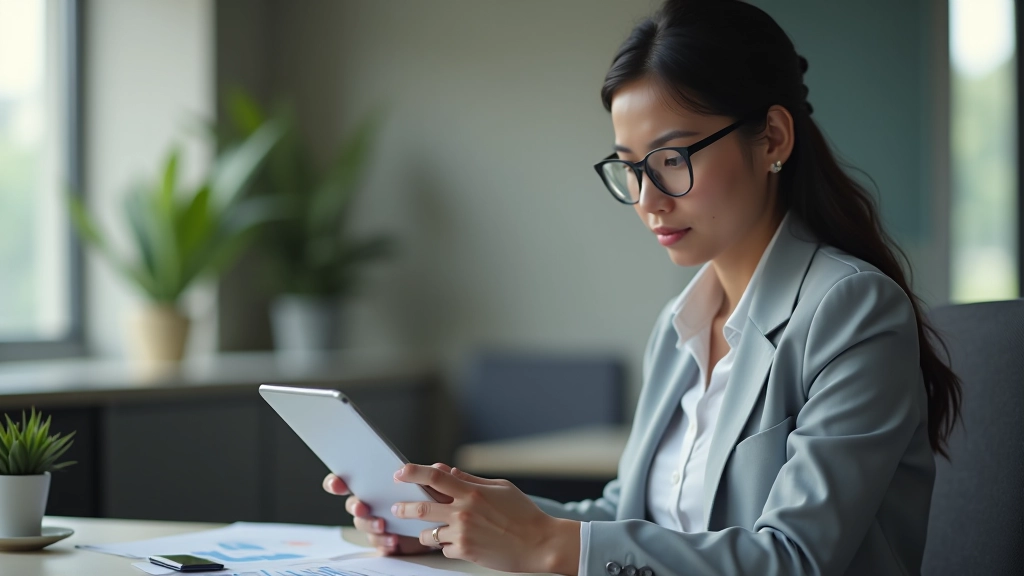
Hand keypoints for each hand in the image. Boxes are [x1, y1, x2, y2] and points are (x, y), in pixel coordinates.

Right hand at [322, 463, 452, 555]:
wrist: (438, 525)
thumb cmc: (429, 499)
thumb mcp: (432, 485)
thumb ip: (432, 475)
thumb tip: (437, 467)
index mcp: (374, 484)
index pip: (346, 481)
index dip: (336, 482)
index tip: (338, 484)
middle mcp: (370, 504)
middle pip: (352, 504)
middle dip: (355, 506)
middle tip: (363, 507)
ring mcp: (375, 522)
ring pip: (363, 525)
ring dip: (370, 525)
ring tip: (382, 525)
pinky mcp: (384, 540)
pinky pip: (378, 543)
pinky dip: (384, 541)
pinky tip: (394, 540)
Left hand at [391, 464, 580, 573]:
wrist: (539, 543)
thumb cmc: (523, 514)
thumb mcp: (500, 488)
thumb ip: (471, 480)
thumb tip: (449, 470)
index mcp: (472, 492)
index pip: (436, 477)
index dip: (414, 472)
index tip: (400, 472)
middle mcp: (464, 511)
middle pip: (422, 507)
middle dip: (404, 508)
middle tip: (397, 508)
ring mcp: (463, 533)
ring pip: (428, 533)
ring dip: (426, 532)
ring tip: (430, 532)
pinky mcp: (465, 551)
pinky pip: (444, 549)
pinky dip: (447, 546)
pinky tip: (458, 543)